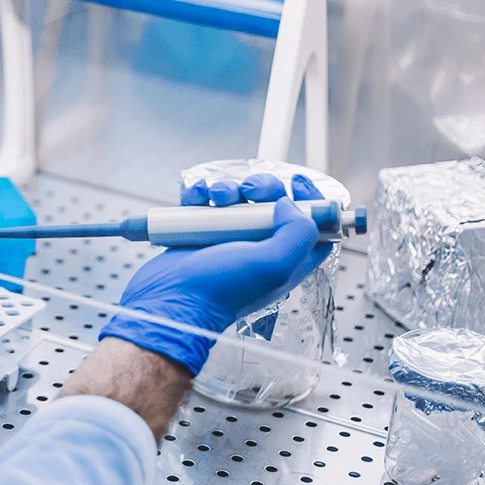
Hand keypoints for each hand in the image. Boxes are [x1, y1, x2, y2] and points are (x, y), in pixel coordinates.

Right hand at [99, 173, 330, 374]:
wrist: (171, 299)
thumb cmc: (219, 290)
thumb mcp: (272, 266)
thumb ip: (297, 234)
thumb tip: (288, 205)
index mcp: (284, 259)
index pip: (313, 228)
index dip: (312, 203)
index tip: (299, 185)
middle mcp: (258, 248)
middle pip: (274, 204)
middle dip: (264, 188)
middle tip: (251, 191)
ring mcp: (228, 239)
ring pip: (238, 199)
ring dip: (227, 188)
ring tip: (215, 198)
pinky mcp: (199, 233)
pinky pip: (204, 203)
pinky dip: (200, 193)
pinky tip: (195, 198)